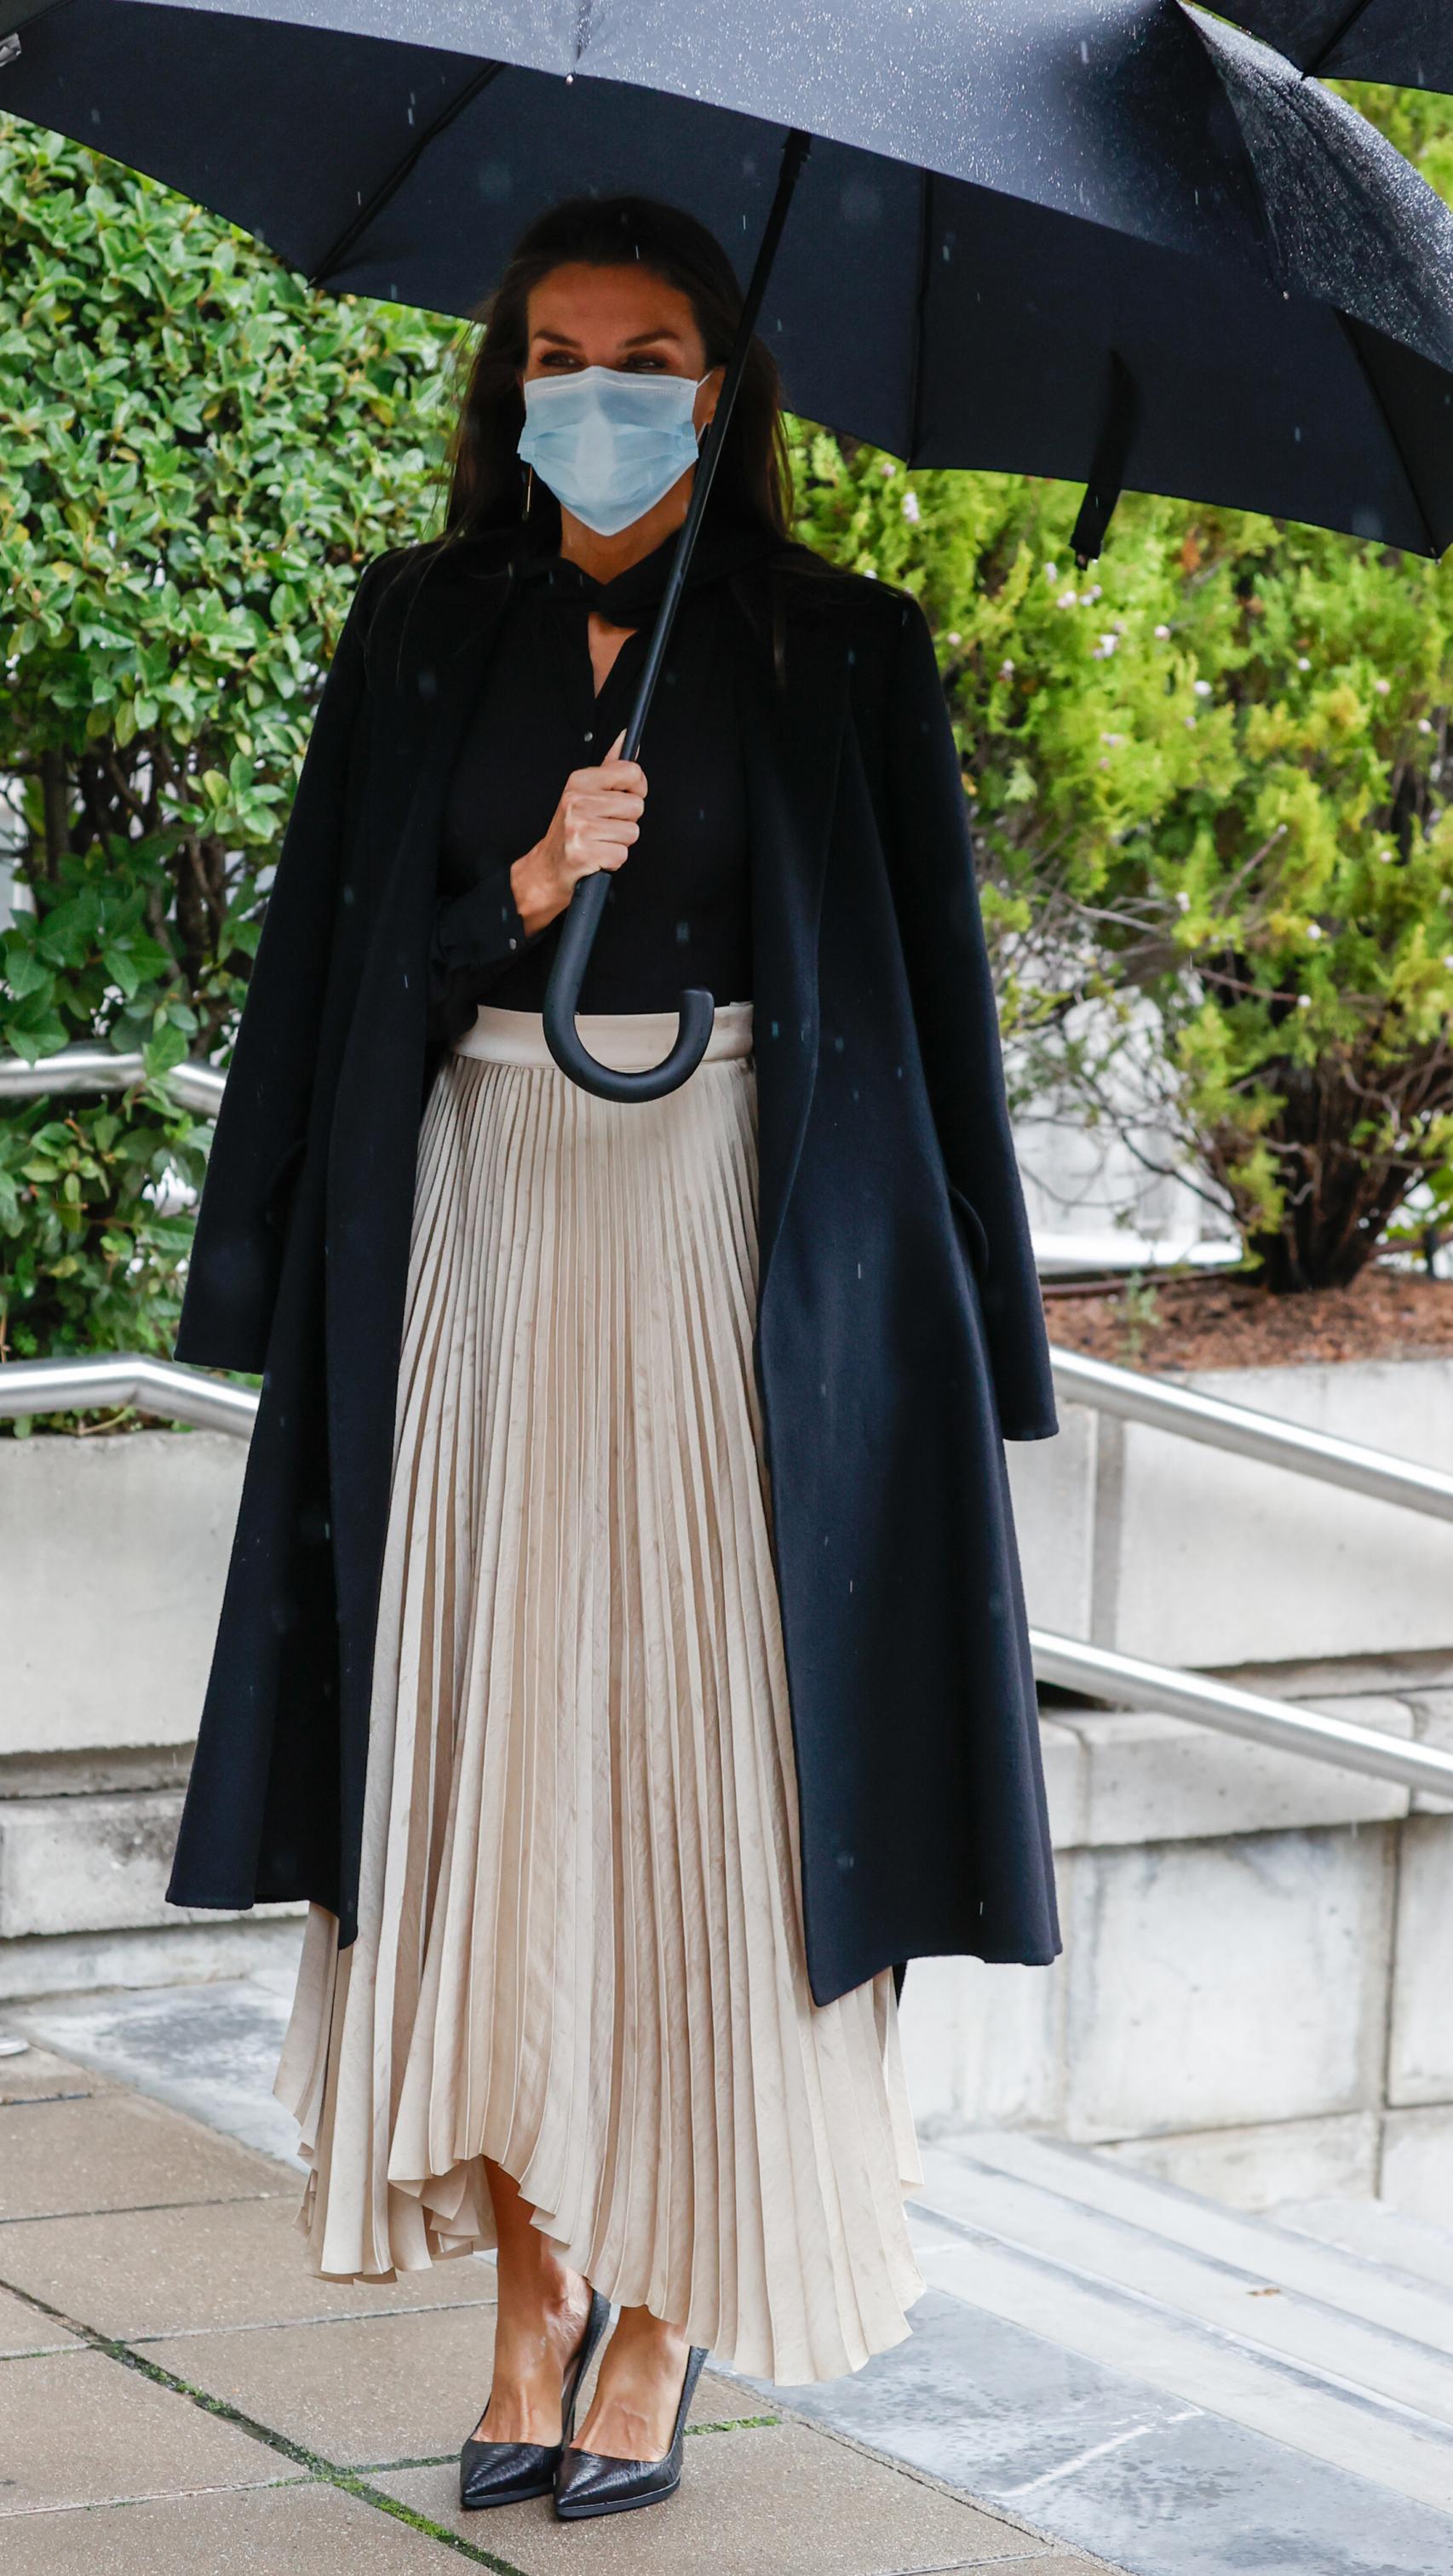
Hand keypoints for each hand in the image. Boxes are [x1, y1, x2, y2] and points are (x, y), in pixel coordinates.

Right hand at [510, 731, 646, 936]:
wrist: (547, 868)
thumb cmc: (571, 831)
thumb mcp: (585, 793)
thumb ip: (610, 767)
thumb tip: (627, 739)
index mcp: (579, 782)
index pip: (631, 772)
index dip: (636, 789)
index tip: (623, 799)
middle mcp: (577, 801)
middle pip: (636, 806)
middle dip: (626, 821)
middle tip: (604, 827)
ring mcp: (579, 827)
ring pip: (632, 832)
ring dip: (620, 842)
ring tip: (599, 841)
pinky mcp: (583, 852)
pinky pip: (622, 855)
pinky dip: (613, 861)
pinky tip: (596, 856)